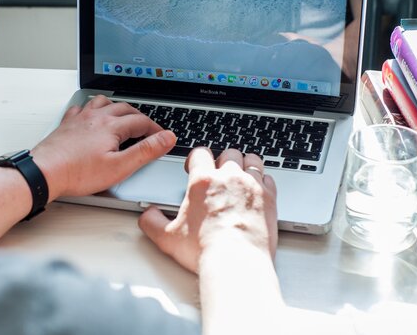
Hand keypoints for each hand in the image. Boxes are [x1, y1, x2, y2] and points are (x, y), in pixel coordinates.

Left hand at [31, 95, 175, 199]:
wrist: (44, 172)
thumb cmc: (78, 173)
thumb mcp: (119, 167)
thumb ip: (145, 151)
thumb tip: (166, 138)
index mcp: (111, 126)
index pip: (141, 121)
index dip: (155, 129)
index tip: (162, 137)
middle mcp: (96, 117)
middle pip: (124, 108)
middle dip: (139, 116)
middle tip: (147, 127)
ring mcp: (80, 119)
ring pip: (102, 102)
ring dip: (116, 106)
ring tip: (122, 115)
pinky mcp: (67, 125)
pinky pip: (81, 108)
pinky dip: (90, 109)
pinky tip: (90, 116)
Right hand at [138, 148, 277, 272]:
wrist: (236, 262)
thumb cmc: (205, 249)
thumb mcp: (167, 237)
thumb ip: (151, 222)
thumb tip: (147, 215)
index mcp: (202, 181)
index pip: (200, 153)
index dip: (196, 158)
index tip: (195, 166)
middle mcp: (229, 177)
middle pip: (228, 153)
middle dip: (222, 160)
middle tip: (219, 173)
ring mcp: (252, 185)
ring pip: (252, 160)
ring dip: (245, 164)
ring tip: (241, 174)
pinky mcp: (269, 198)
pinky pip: (268, 178)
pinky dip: (262, 181)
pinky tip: (257, 189)